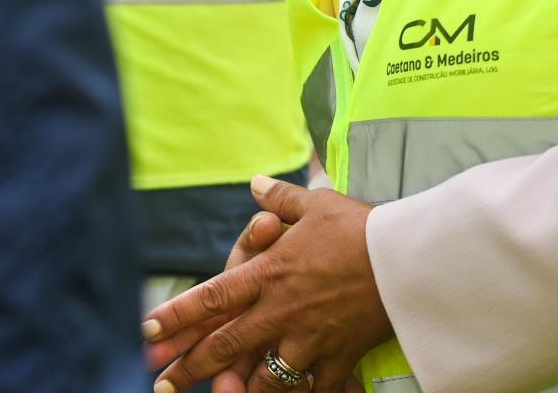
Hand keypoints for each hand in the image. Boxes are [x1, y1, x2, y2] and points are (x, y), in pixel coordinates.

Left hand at [142, 175, 390, 392]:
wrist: (410, 260)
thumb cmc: (362, 228)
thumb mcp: (317, 204)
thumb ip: (281, 200)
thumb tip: (257, 184)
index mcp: (269, 273)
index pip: (211, 297)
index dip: (176, 316)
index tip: (147, 331)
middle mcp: (281, 311)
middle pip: (225, 344)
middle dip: (189, 367)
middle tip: (161, 384)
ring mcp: (309, 339)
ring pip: (264, 376)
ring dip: (240, 389)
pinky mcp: (338, 357)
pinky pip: (313, 387)